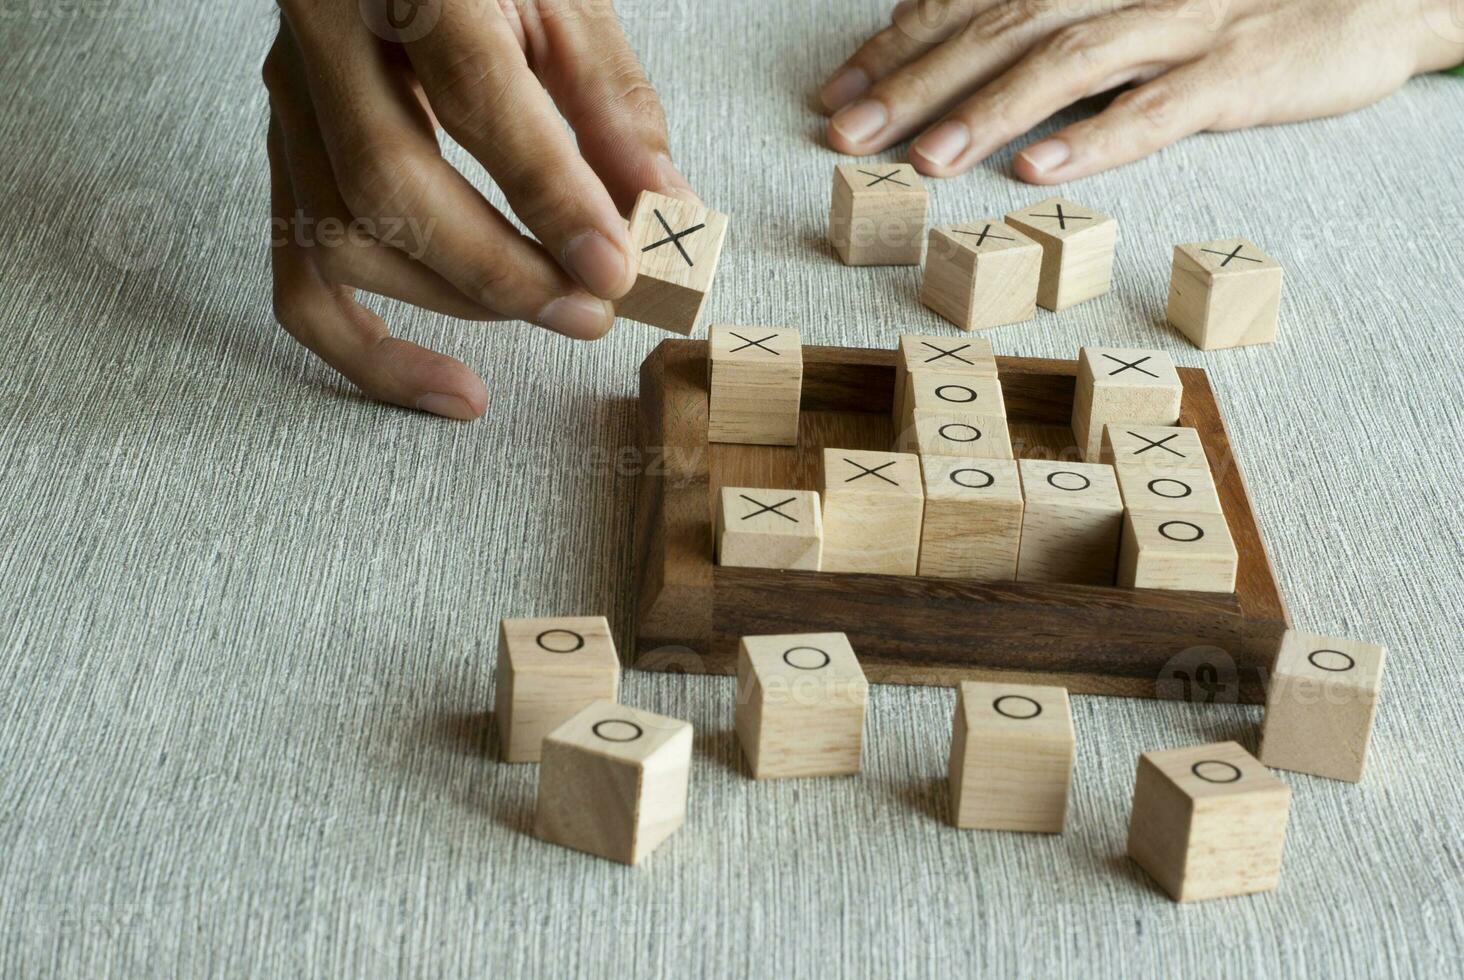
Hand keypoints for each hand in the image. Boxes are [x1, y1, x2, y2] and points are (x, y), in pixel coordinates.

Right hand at [264, 0, 697, 418]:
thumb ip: (612, 104)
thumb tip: (660, 213)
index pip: (471, 96)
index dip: (548, 197)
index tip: (615, 265)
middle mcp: (326, 32)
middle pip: (386, 184)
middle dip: (500, 270)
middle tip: (591, 308)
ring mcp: (292, 97)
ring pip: (338, 237)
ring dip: (455, 302)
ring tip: (552, 314)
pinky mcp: (287, 152)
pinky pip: (300, 278)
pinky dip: (369, 351)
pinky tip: (450, 387)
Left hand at [820, 0, 1463, 182]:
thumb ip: (1044, 11)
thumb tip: (944, 38)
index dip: (901, 43)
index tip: (838, 91)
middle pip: (1002, 25)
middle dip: (917, 81)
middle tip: (848, 135)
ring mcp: (1183, 24)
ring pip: (1068, 62)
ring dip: (988, 111)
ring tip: (925, 159)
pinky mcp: (1236, 74)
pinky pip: (1158, 108)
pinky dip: (1097, 138)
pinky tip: (1040, 170)